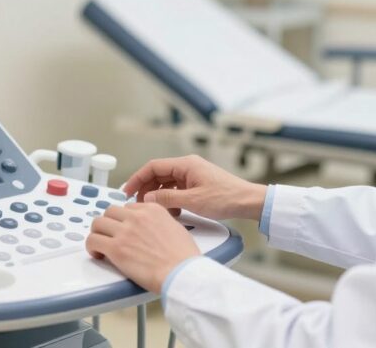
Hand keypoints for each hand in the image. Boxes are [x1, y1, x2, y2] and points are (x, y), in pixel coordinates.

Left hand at [86, 203, 199, 292]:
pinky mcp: (115, 248)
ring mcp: (124, 231)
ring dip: (98, 233)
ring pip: (98, 223)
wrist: (181, 273)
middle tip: (110, 236)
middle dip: (109, 224)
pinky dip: (92, 247)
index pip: (127, 207)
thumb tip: (151, 228)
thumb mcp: (176, 227)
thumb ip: (159, 222)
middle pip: (110, 212)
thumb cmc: (183, 257)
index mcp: (152, 209)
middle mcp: (136, 216)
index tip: (123, 228)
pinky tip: (98, 255)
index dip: (123, 219)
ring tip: (102, 245)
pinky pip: (92, 240)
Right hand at [123, 155, 267, 220]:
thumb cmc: (226, 198)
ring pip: (167, 183)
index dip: (137, 178)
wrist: (248, 202)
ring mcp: (193, 175)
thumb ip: (167, 198)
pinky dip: (170, 199)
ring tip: (154, 209)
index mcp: (186, 164)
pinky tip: (170, 211)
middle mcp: (188, 167)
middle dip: (146, 188)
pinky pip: (177, 189)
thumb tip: (147, 197)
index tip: (127, 190)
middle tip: (137, 203)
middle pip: (158, 174)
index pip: (153, 166)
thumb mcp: (192, 200)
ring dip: (158, 195)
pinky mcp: (198, 185)